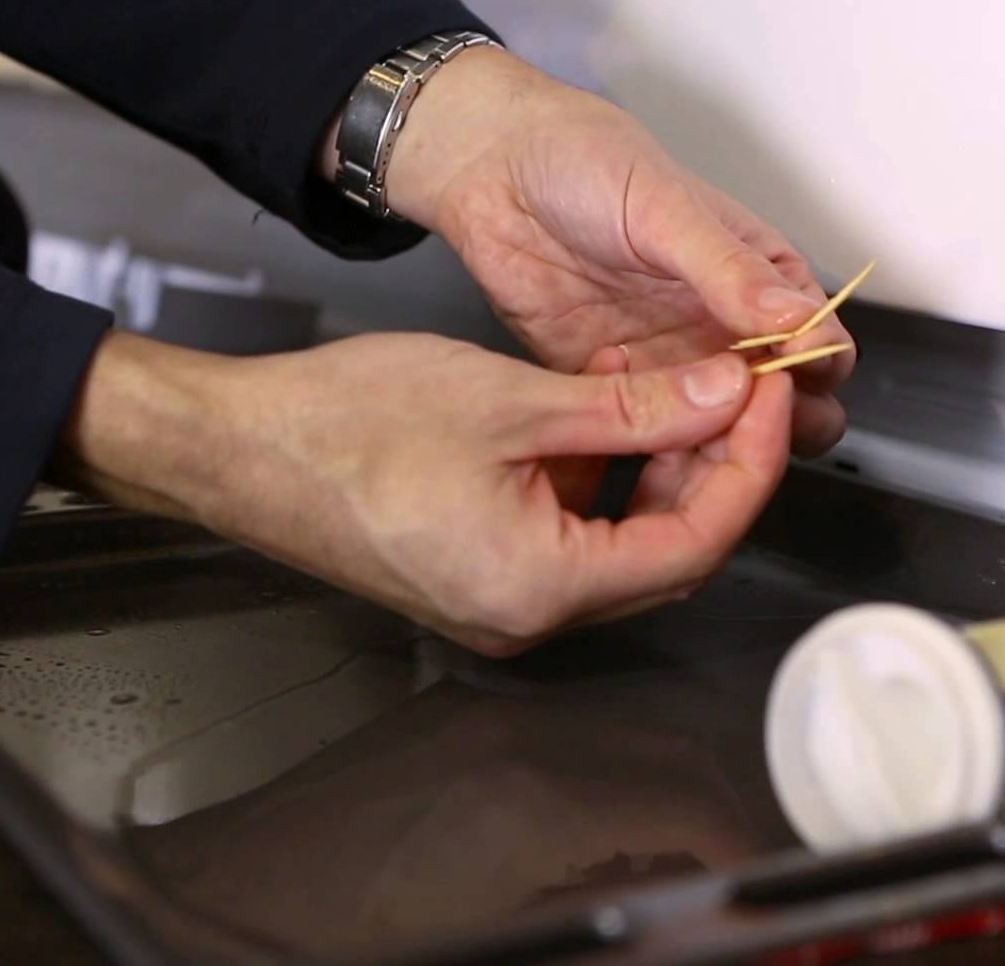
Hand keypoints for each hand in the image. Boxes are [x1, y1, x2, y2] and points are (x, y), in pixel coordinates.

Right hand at [53, 332, 791, 655]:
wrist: (237, 448)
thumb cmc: (342, 428)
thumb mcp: (511, 400)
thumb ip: (634, 407)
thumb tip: (723, 395)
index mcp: (541, 587)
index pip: (697, 540)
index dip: (750, 463)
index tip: (767, 395)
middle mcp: (528, 616)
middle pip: (668, 550)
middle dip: (713, 465)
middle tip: (738, 388)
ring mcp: (502, 601)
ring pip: (622, 542)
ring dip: (659, 469)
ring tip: (678, 388)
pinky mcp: (480, 575)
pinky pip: (572, 535)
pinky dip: (602, 479)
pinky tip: (605, 415)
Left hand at [327, 48, 857, 457]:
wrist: (492, 171)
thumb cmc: (584, 160)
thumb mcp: (663, 204)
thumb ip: (728, 268)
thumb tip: (797, 318)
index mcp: (762, 278)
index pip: (823, 348)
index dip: (813, 374)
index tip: (781, 377)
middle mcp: (726, 329)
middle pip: (788, 410)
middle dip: (775, 427)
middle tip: (735, 416)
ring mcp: (674, 365)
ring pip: (722, 436)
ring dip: (714, 448)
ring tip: (683, 429)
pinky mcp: (616, 388)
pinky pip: (651, 439)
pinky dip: (650, 443)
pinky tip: (622, 414)